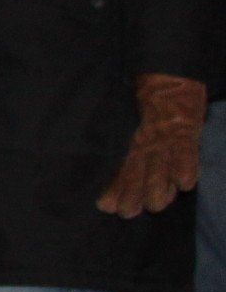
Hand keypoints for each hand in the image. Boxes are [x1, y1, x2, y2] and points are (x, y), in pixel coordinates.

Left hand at [100, 73, 207, 217]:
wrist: (168, 78)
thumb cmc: (152, 109)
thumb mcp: (138, 131)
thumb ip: (130, 156)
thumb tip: (115, 181)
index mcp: (135, 144)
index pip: (124, 169)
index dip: (116, 188)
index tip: (104, 206)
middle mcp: (148, 143)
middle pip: (139, 171)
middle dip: (134, 193)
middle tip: (127, 213)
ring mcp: (166, 137)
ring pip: (161, 164)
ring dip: (158, 186)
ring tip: (155, 206)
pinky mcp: (186, 130)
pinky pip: (186, 151)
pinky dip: (186, 166)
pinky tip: (185, 184)